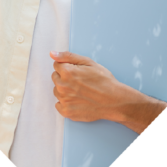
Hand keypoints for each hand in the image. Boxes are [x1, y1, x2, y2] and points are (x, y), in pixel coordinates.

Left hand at [50, 51, 166, 133]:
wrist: (114, 100)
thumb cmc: (103, 80)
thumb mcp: (88, 62)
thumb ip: (67, 56)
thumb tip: (52, 54)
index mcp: (67, 72)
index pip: (56, 65)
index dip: (67, 67)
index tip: (77, 71)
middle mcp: (62, 86)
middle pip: (55, 78)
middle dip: (64, 77)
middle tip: (79, 81)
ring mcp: (64, 100)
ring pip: (57, 91)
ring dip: (65, 90)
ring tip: (80, 91)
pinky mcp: (66, 112)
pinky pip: (59, 104)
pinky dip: (66, 102)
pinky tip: (78, 100)